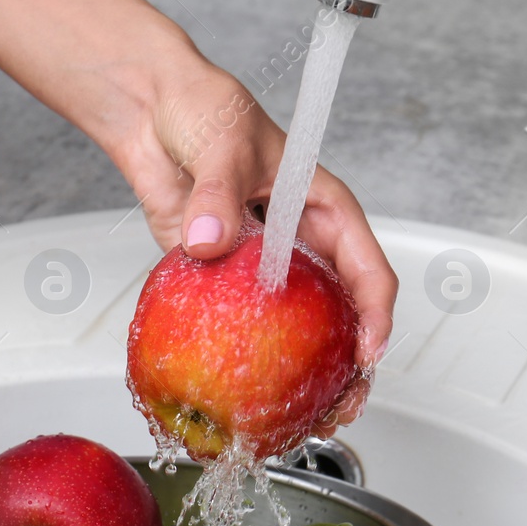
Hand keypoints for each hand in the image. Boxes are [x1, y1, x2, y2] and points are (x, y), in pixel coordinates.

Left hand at [112, 64, 397, 401]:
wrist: (151, 111)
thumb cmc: (204, 108)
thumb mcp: (221, 143)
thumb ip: (217, 193)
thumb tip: (210, 240)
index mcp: (323, 209)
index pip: (367, 270)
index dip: (374, 318)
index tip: (366, 355)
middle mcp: (302, 244)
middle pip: (342, 315)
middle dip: (350, 367)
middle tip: (341, 407)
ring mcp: (265, 267)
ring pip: (299, 331)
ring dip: (305, 374)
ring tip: (301, 417)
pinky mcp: (226, 280)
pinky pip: (244, 327)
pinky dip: (248, 361)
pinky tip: (244, 394)